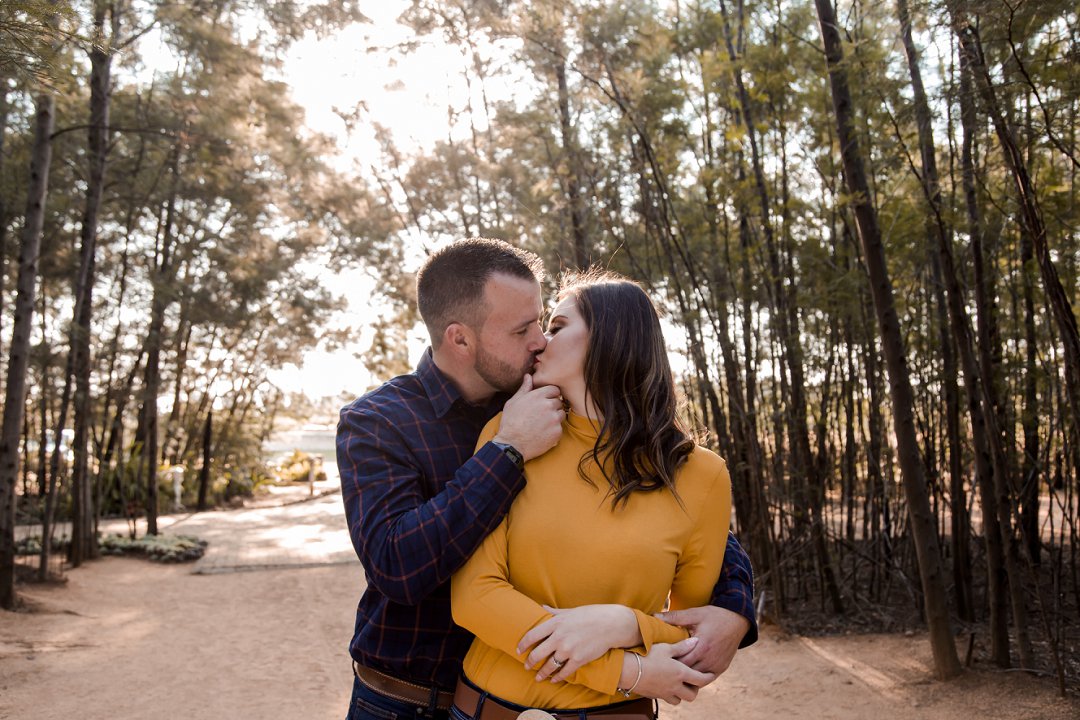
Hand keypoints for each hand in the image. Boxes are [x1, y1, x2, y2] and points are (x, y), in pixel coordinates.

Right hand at [494, 374, 563, 460]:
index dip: (550, 395)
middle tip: (541, 415)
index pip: (554, 389)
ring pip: (561, 414)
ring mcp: (554, 419)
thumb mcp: (513, 402)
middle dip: (552, 406)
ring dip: (555, 417)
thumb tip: (528, 376)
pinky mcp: (557, 432)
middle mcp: (548, 406)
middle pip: (559, 401)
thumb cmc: (510, 423)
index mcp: (537, 396)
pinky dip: (554, 430)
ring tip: (542, 424)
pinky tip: (543, 433)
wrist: (512, 445)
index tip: (544, 401)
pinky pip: (560, 428)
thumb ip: (524, 389)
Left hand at [518, 604, 638, 682]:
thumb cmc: (590, 615)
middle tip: (526, 666)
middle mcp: (559, 637)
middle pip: (537, 654)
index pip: (532, 635)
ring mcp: (569, 649)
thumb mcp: (570, 611)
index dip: (523, 644)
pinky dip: (557, 677)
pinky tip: (553, 679)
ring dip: (541, 673)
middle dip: (530, 662)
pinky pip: (564, 672)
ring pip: (549, 666)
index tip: (518, 650)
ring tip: (538, 677)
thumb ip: (554, 612)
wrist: (610, 624)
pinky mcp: (578, 660)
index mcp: (556, 623)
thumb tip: (542, 607)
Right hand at [631, 638, 714, 703]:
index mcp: (680, 673)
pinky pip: (666, 698)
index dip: (708, 677)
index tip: (711, 674)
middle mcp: (674, 686)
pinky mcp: (654, 696)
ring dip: (681, 693)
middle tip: (692, 680)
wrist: (627, 670)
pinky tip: (664, 683)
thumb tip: (695, 641)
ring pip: (679, 700)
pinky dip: (669, 693)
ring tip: (678, 683)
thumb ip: (682, 646)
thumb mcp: (666, 648)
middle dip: (694, 689)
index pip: (701, 680)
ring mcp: (664, 693)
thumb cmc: (647, 656)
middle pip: (692, 695)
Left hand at [655, 605, 749, 675]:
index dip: (669, 663)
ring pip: (697, 679)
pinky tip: (689, 675)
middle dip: (675, 672)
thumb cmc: (714, 616)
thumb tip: (654, 615)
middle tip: (663, 670)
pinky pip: (707, 679)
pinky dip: (698, 679)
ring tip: (674, 675)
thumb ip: (675, 617)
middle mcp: (710, 659)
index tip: (659, 660)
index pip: (680, 662)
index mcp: (702, 646)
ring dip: (687, 677)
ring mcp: (717, 665)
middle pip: (688, 673)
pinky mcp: (722, 668)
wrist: (737, 620)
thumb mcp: (695, 614)